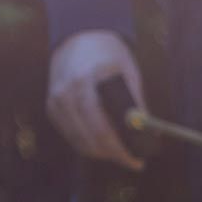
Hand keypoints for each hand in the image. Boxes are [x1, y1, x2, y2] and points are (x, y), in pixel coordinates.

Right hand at [46, 30, 144, 169]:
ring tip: (122, 154)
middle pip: (89, 139)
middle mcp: (66, 92)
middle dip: (113, 155)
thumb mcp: (130, 75)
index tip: (137, 162)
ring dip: (101, 152)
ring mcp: (56, 100)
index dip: (120, 151)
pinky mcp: (52, 106)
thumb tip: (150, 135)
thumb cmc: (112, 58)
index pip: (101, 128)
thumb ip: (137, 104)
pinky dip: (88, 143)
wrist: (81, 38)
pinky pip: (70, 134)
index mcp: (87, 82)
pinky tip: (104, 144)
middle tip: (132, 161)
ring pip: (79, 141)